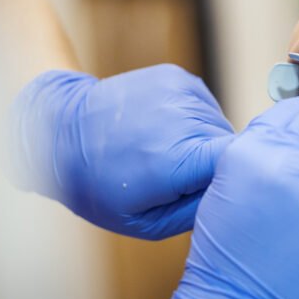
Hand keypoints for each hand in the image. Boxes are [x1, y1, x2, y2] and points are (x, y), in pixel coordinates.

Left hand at [10, 64, 233, 239]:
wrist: (59, 131)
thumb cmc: (98, 185)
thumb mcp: (145, 222)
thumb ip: (197, 212)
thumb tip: (233, 199)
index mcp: (178, 160)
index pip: (240, 165)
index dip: (238, 180)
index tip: (226, 192)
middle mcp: (184, 119)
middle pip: (230, 146)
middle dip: (214, 164)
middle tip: (179, 178)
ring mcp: (180, 92)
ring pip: (219, 125)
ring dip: (203, 142)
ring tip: (165, 152)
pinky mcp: (176, 77)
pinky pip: (204, 106)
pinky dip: (192, 120)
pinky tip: (162, 130)